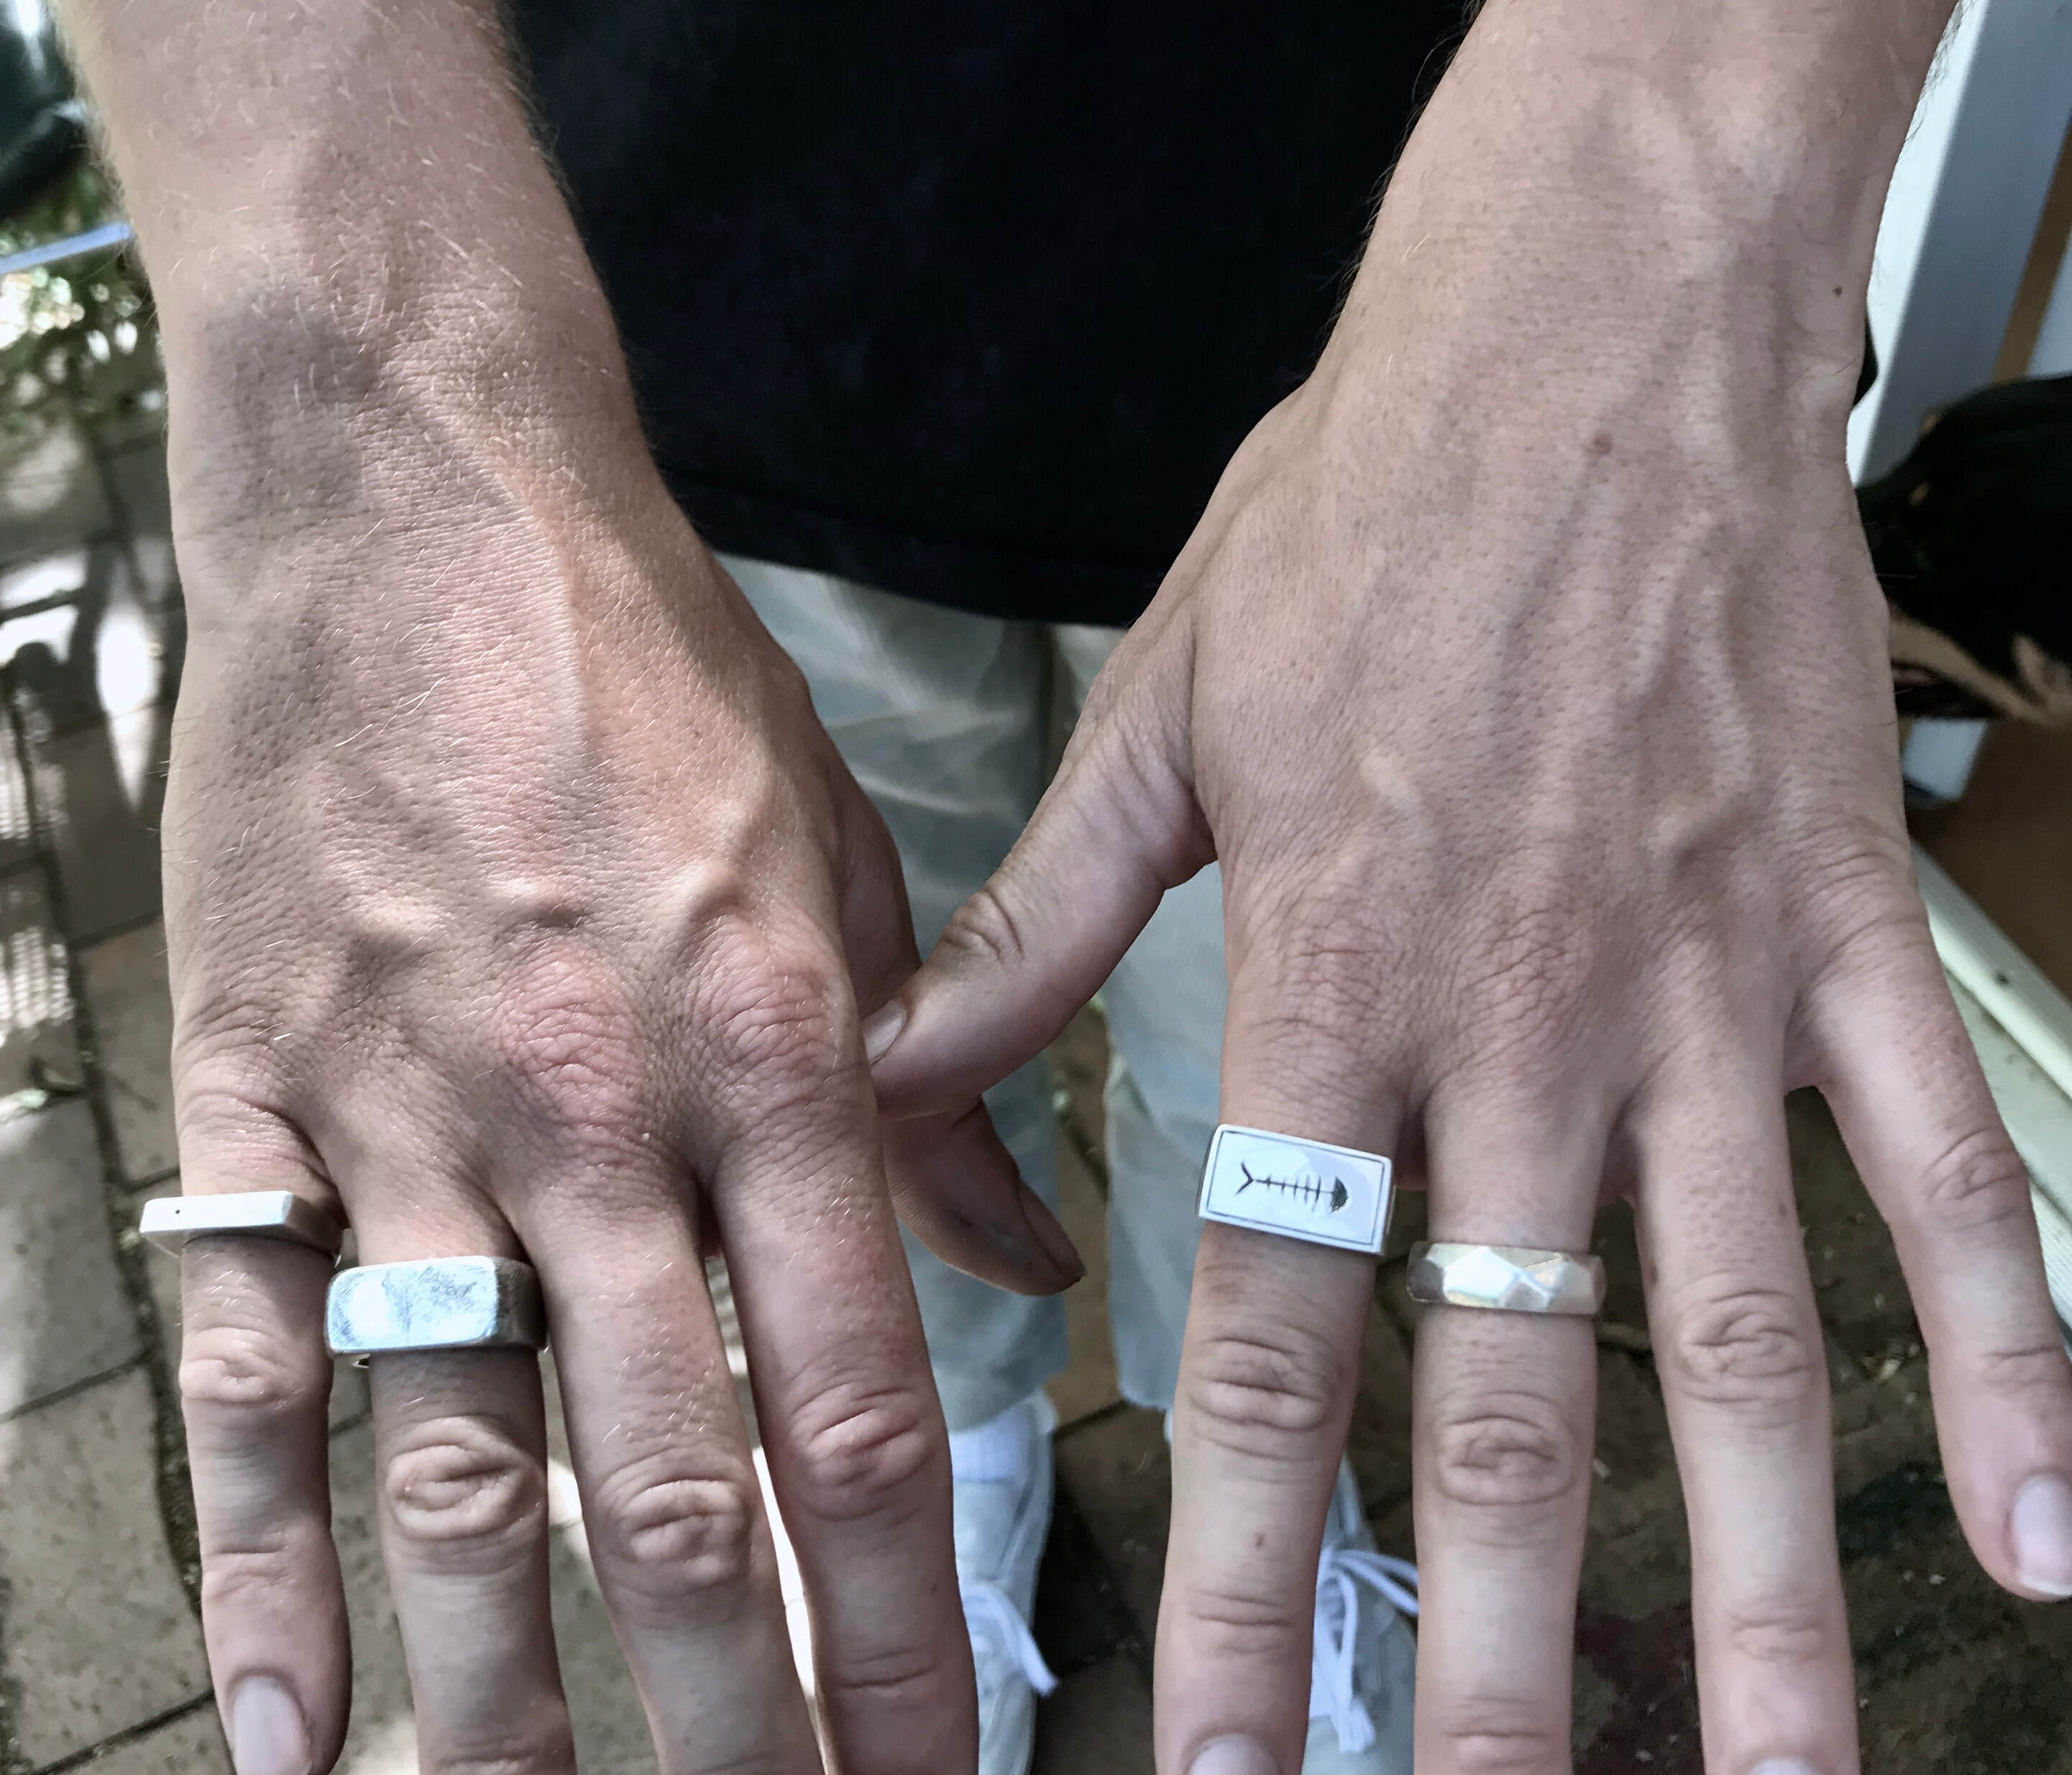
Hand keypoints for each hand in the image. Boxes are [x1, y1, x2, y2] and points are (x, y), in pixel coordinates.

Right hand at [163, 411, 1076, 1773]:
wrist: (429, 502)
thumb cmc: (652, 678)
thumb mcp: (843, 858)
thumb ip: (931, 1089)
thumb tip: (1032, 1266)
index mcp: (772, 1054)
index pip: (861, 1408)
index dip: (906, 1624)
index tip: (942, 1762)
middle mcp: (598, 1112)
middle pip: (678, 1479)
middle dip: (740, 1708)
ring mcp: (409, 1112)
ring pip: (462, 1459)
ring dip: (513, 1688)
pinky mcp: (252, 1089)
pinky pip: (245, 1361)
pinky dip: (262, 1557)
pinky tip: (293, 1725)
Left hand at [865, 5, 2071, 1768]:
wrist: (1588, 336)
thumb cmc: (1367, 511)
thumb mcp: (1159, 710)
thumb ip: (1036, 921)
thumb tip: (901, 1068)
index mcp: (1334, 976)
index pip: (1274, 1324)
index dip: (1241, 1552)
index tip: (1224, 1732)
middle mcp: (1525, 1021)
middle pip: (1509, 1387)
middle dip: (1493, 1638)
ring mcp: (1709, 987)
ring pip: (1734, 1329)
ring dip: (1759, 1575)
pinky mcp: (1841, 926)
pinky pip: (1946, 1165)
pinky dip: (2009, 1344)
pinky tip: (2046, 1533)